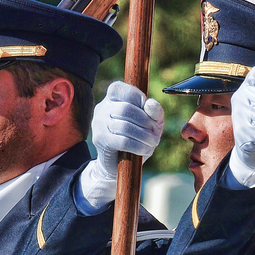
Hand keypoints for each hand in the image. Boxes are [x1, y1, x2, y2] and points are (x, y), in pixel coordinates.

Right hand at [81, 81, 164, 210]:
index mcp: (113, 97)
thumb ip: (155, 111)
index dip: (140, 99)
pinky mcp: (100, 140)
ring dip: (144, 135)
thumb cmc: (137, 137)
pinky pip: (123, 141)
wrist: (119, 164)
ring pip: (125, 126)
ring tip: (152, 142)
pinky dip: (139, 146)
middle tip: (155, 131)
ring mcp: (98, 123)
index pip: (125, 90)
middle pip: (126, 109)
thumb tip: (150, 104)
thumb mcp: (152, 123)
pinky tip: (145, 150)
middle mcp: (102, 107)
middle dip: (146, 121)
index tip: (149, 114)